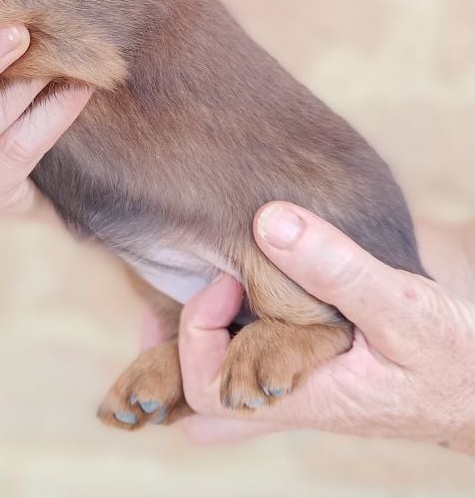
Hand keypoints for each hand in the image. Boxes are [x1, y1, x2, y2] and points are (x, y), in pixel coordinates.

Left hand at [175, 203, 474, 452]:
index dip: (197, 330)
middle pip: (200, 396)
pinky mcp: (308, 368)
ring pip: (219, 382)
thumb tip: (267, 220)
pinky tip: (225, 284)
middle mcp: (288, 397)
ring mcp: (296, 386)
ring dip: (191, 341)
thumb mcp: (404, 307)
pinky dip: (225, 330)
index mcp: (301, 394)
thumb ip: (339, 269)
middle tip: (178, 290)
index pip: (209, 390)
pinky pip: (248, 361)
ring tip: (182, 288)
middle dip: (170, 350)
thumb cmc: (453, 357)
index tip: (225, 277)